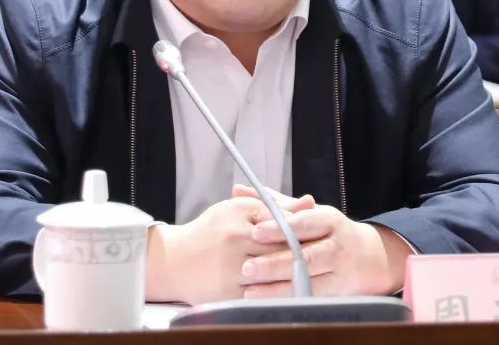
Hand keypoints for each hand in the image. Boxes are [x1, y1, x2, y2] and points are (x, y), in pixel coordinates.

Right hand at [145, 192, 314, 303]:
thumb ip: (274, 205)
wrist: (174, 261)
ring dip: (295, 276)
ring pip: (274, 276)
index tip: (319, 234)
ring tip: (313, 273)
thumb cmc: (210, 231)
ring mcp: (232, 273)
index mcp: (239, 219)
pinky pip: (262, 296)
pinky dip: (278, 293)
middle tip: (324, 255)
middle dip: (304, 254)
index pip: (282, 224)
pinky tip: (292, 290)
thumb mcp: (238, 209)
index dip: (303, 231)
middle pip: (280, 251)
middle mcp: (235, 245)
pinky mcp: (229, 296)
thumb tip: (309, 202)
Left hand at [236, 188, 412, 297]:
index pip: (305, 223)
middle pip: (306, 256)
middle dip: (275, 263)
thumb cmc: (331, 232)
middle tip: (247, 267)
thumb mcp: (310, 212)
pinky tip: (267, 302)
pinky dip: (288, 300)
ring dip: (278, 287)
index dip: (281, 228)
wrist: (372, 258)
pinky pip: (311, 298)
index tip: (256, 231)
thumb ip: (275, 203)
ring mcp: (339, 272)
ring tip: (250, 290)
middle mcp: (337, 246)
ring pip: (308, 281)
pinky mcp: (338, 293)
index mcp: (329, 221)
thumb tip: (240, 191)